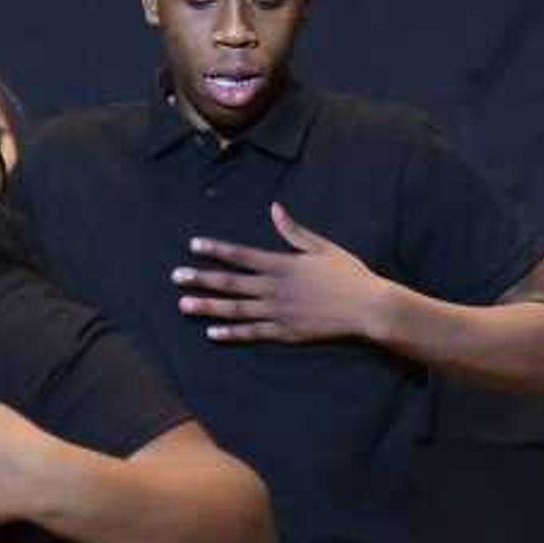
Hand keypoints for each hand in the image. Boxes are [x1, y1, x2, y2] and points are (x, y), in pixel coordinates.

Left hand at [175, 204, 396, 345]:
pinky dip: (231, 333)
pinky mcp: (285, 333)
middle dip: (201, 278)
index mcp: (282, 264)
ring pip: (235, 309)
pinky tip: (212, 333)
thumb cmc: (348, 274)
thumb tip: (274, 208)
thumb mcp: (322, 247)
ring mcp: (278, 312)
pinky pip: (252, 333)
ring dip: (208, 306)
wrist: (367, 308)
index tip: (193, 246)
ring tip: (183, 305)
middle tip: (176, 277)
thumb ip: (294, 231)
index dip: (215, 250)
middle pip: (230, 283)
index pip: (240, 255)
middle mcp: (274, 288)